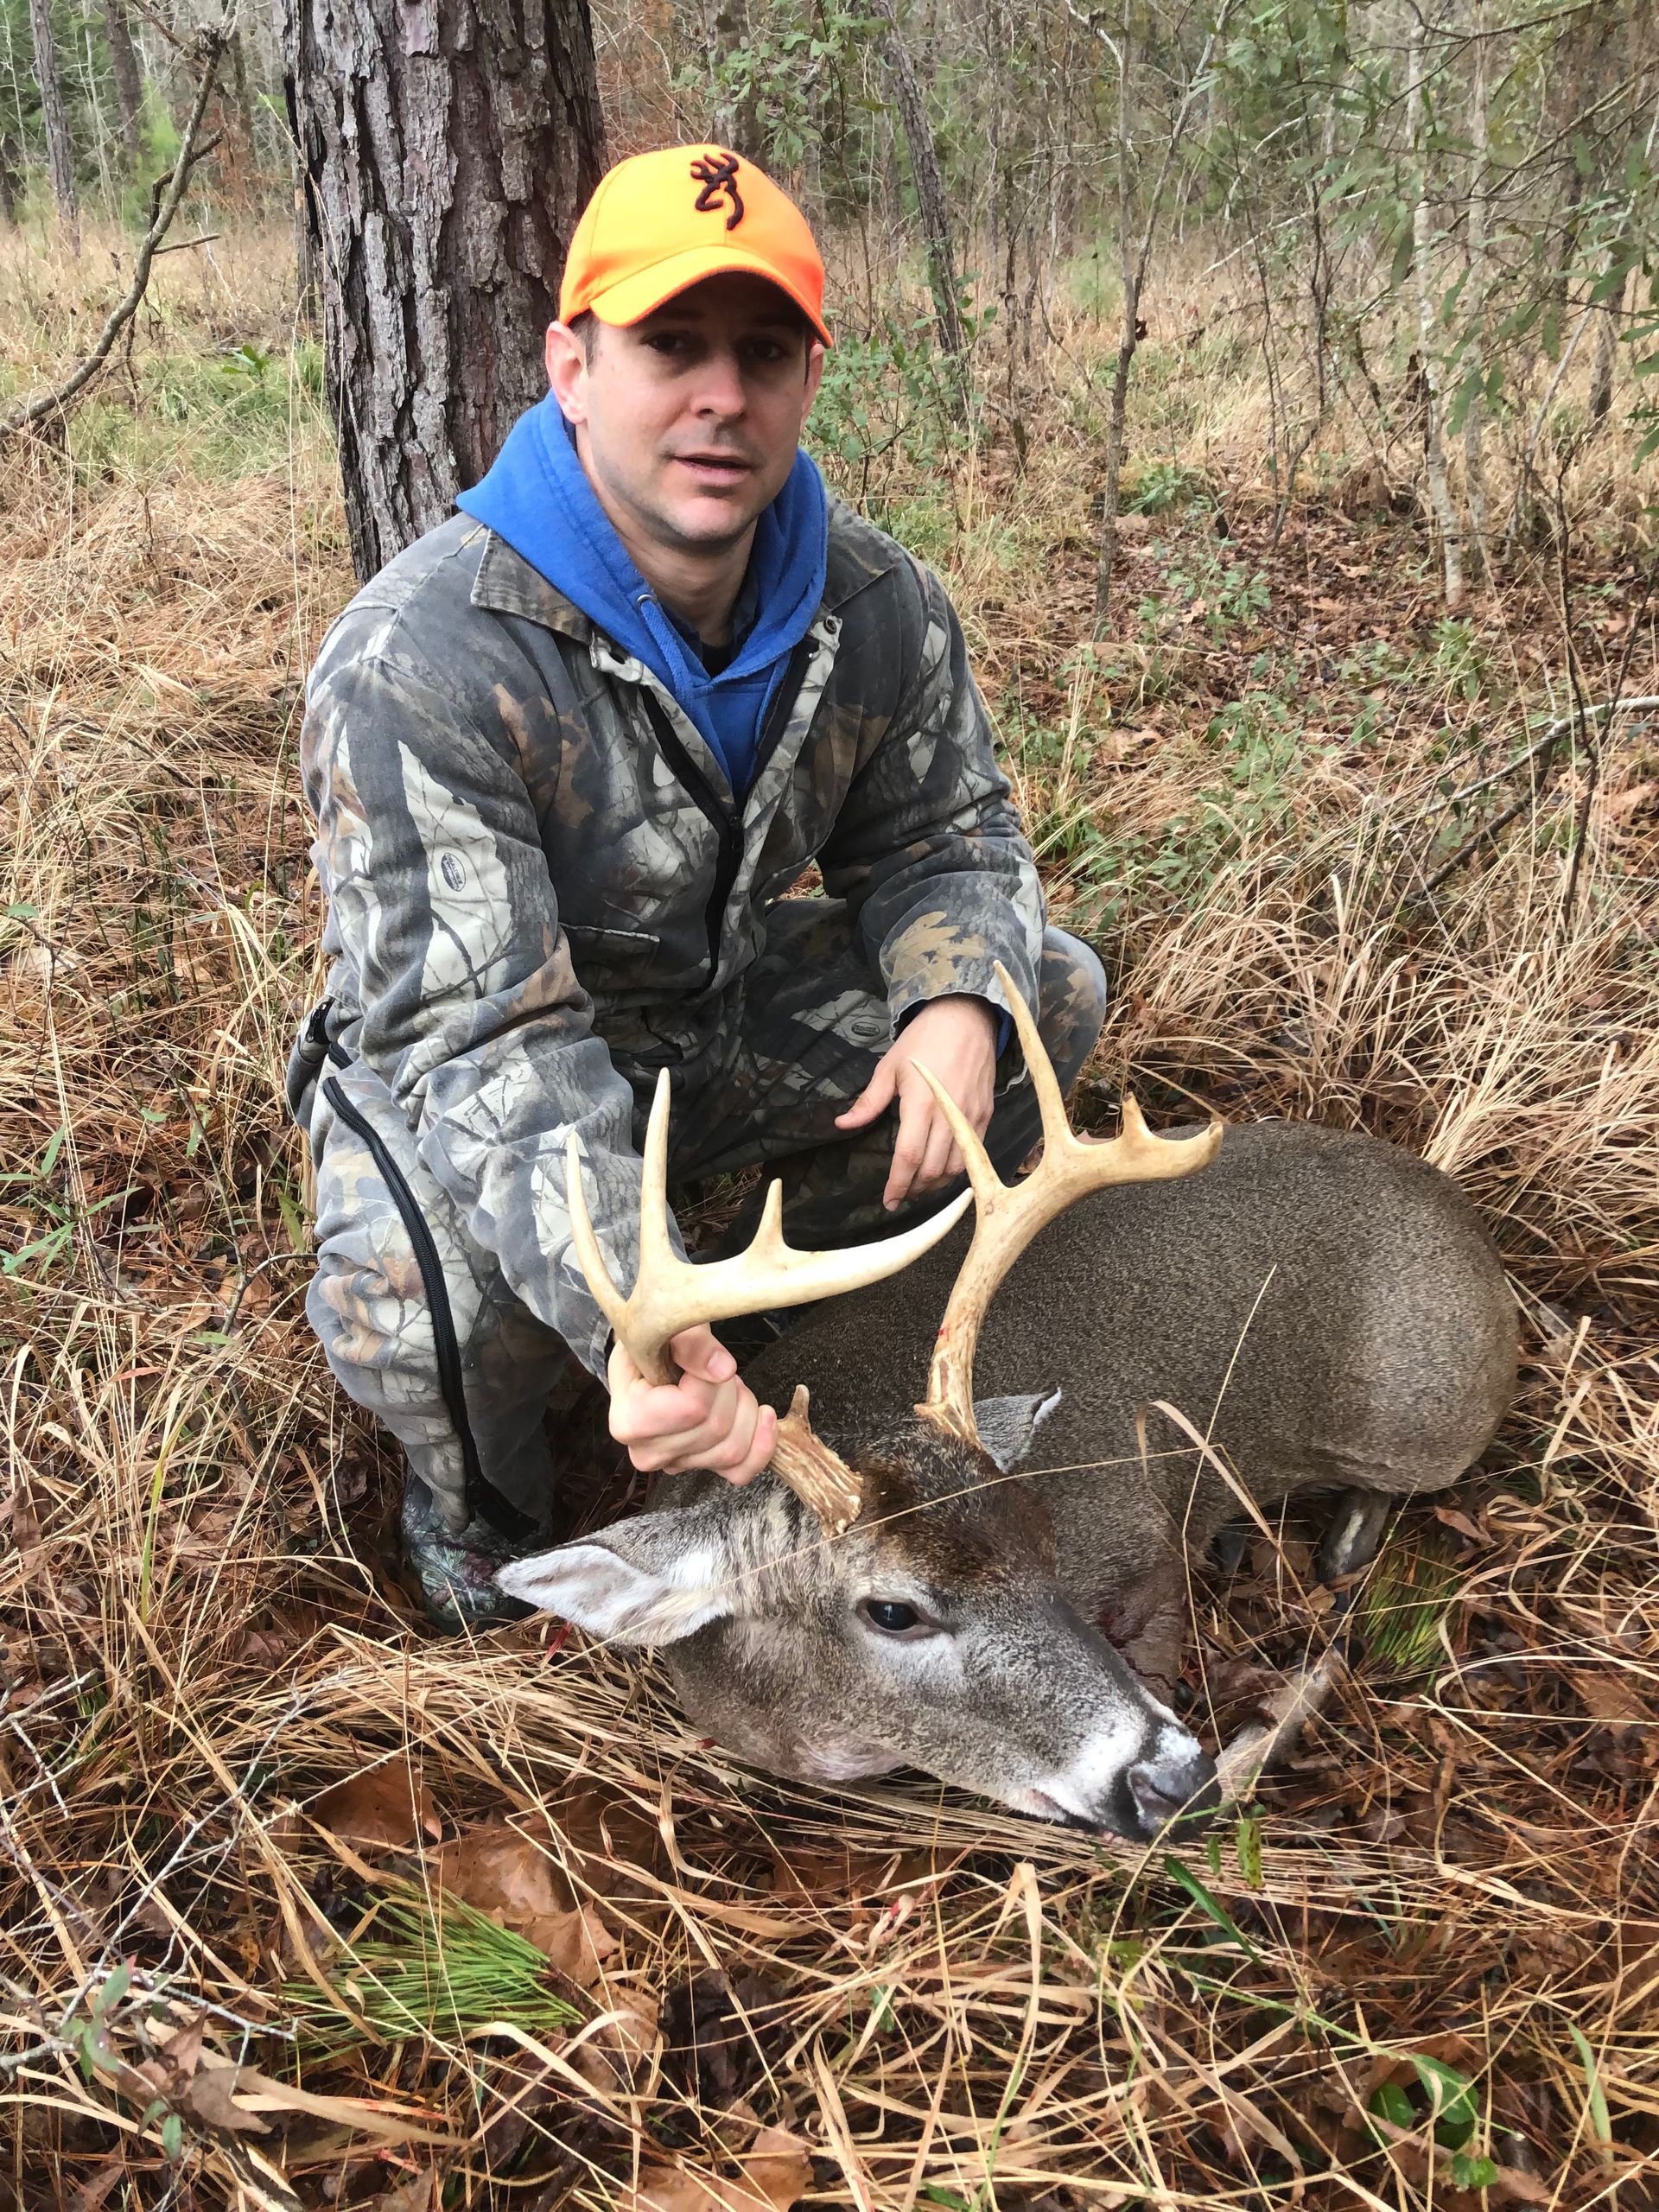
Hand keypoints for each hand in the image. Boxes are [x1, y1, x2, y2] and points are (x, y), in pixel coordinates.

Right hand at [606, 1323, 777, 1485]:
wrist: (650, 1364)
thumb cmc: (655, 1345)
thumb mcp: (664, 1328)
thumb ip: (691, 1344)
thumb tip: (723, 1369)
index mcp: (630, 1420)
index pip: (693, 1408)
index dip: (710, 1377)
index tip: (701, 1357)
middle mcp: (647, 1452)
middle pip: (717, 1427)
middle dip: (729, 1389)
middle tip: (715, 1368)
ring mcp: (674, 1465)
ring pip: (734, 1448)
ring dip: (744, 1408)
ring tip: (727, 1385)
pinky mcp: (700, 1469)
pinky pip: (742, 1471)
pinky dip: (762, 1444)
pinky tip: (763, 1416)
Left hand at [835, 995, 997, 1211]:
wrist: (967, 1018)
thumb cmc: (923, 1040)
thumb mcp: (889, 1067)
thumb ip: (869, 1102)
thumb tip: (843, 1124)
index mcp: (921, 1102)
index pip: (908, 1156)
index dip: (897, 1183)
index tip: (887, 1200)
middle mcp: (949, 1114)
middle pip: (932, 1168)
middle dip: (914, 1189)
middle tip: (900, 1195)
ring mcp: (970, 1116)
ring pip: (956, 1167)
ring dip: (936, 1184)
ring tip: (919, 1186)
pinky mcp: (985, 1115)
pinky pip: (974, 1154)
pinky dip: (957, 1170)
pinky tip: (942, 1171)